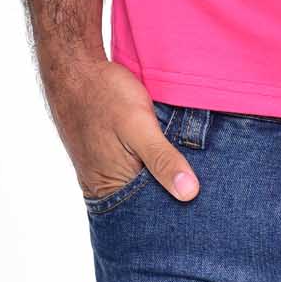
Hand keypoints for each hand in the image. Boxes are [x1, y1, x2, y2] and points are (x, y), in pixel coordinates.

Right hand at [38, 51, 200, 201]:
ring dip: (163, 173)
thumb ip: (162, 159)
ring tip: (190, 163)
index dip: (179, 205)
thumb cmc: (105, 96)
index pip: (152, 212)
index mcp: (112, 189)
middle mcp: (107, 187)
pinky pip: (136, 166)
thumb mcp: (139, 126)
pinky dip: (152, 161)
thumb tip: (190, 194)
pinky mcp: (109, 154)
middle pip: (149, 199)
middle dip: (173, 189)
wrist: (74, 70)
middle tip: (205, 179)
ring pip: (144, 181)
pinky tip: (167, 147)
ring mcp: (106, 170)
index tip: (206, 198)